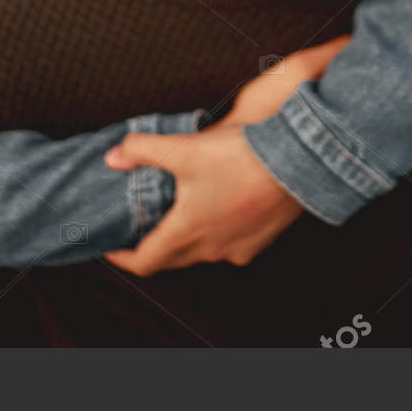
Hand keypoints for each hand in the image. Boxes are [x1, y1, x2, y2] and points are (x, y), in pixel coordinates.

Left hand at [98, 34, 348, 276]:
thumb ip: (142, 150)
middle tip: (142, 230)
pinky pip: (230, 245)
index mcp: (187, 231)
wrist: (299, 163)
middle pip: (172, 259)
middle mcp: (211, 247)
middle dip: (153, 247)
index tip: (112, 250)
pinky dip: (216, 233)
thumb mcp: (183, 149)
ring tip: (180, 215)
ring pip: (202, 252)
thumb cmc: (244, 159)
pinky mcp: (260, 240)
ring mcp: (237, 247)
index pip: (145, 261)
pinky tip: (219, 210)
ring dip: (187, 239)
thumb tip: (115, 156)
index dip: (122, 258)